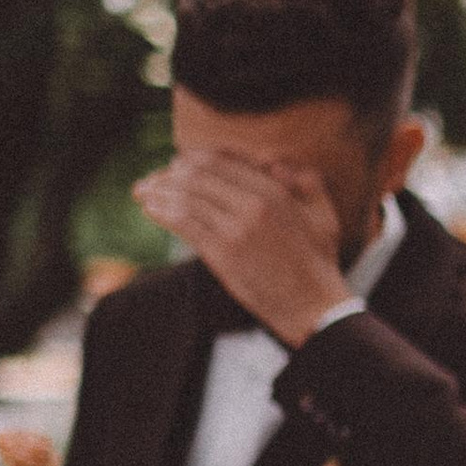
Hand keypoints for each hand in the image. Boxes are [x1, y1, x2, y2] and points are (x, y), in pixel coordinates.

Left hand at [133, 147, 348, 345]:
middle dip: (169, 173)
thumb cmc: (319, 265)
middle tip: (153, 179)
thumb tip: (274, 162)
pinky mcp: (223, 254)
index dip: (193, 158)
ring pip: (186, 197)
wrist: (315, 307)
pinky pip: (184, 223)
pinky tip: (149, 209)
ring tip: (142, 192)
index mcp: (275, 191)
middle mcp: (253, 204)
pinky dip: (162, 212)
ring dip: (158, 191)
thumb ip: (306, 182)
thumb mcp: (323, 216)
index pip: (222, 160)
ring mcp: (236, 229)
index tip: (177, 163)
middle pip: (197, 175)